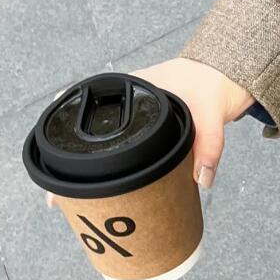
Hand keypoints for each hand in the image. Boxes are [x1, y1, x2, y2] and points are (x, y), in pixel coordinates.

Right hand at [44, 58, 255, 207]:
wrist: (228, 78)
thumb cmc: (214, 85)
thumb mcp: (212, 113)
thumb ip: (210, 146)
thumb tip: (202, 180)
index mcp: (135, 87)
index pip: (88, 104)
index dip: (65, 128)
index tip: (51, 153)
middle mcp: (128, 101)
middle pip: (89, 132)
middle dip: (72, 164)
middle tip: (58, 196)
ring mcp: (135, 116)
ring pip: (103, 144)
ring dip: (90, 171)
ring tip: (73, 201)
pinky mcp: (146, 130)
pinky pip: (122, 150)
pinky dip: (114, 171)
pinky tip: (106, 195)